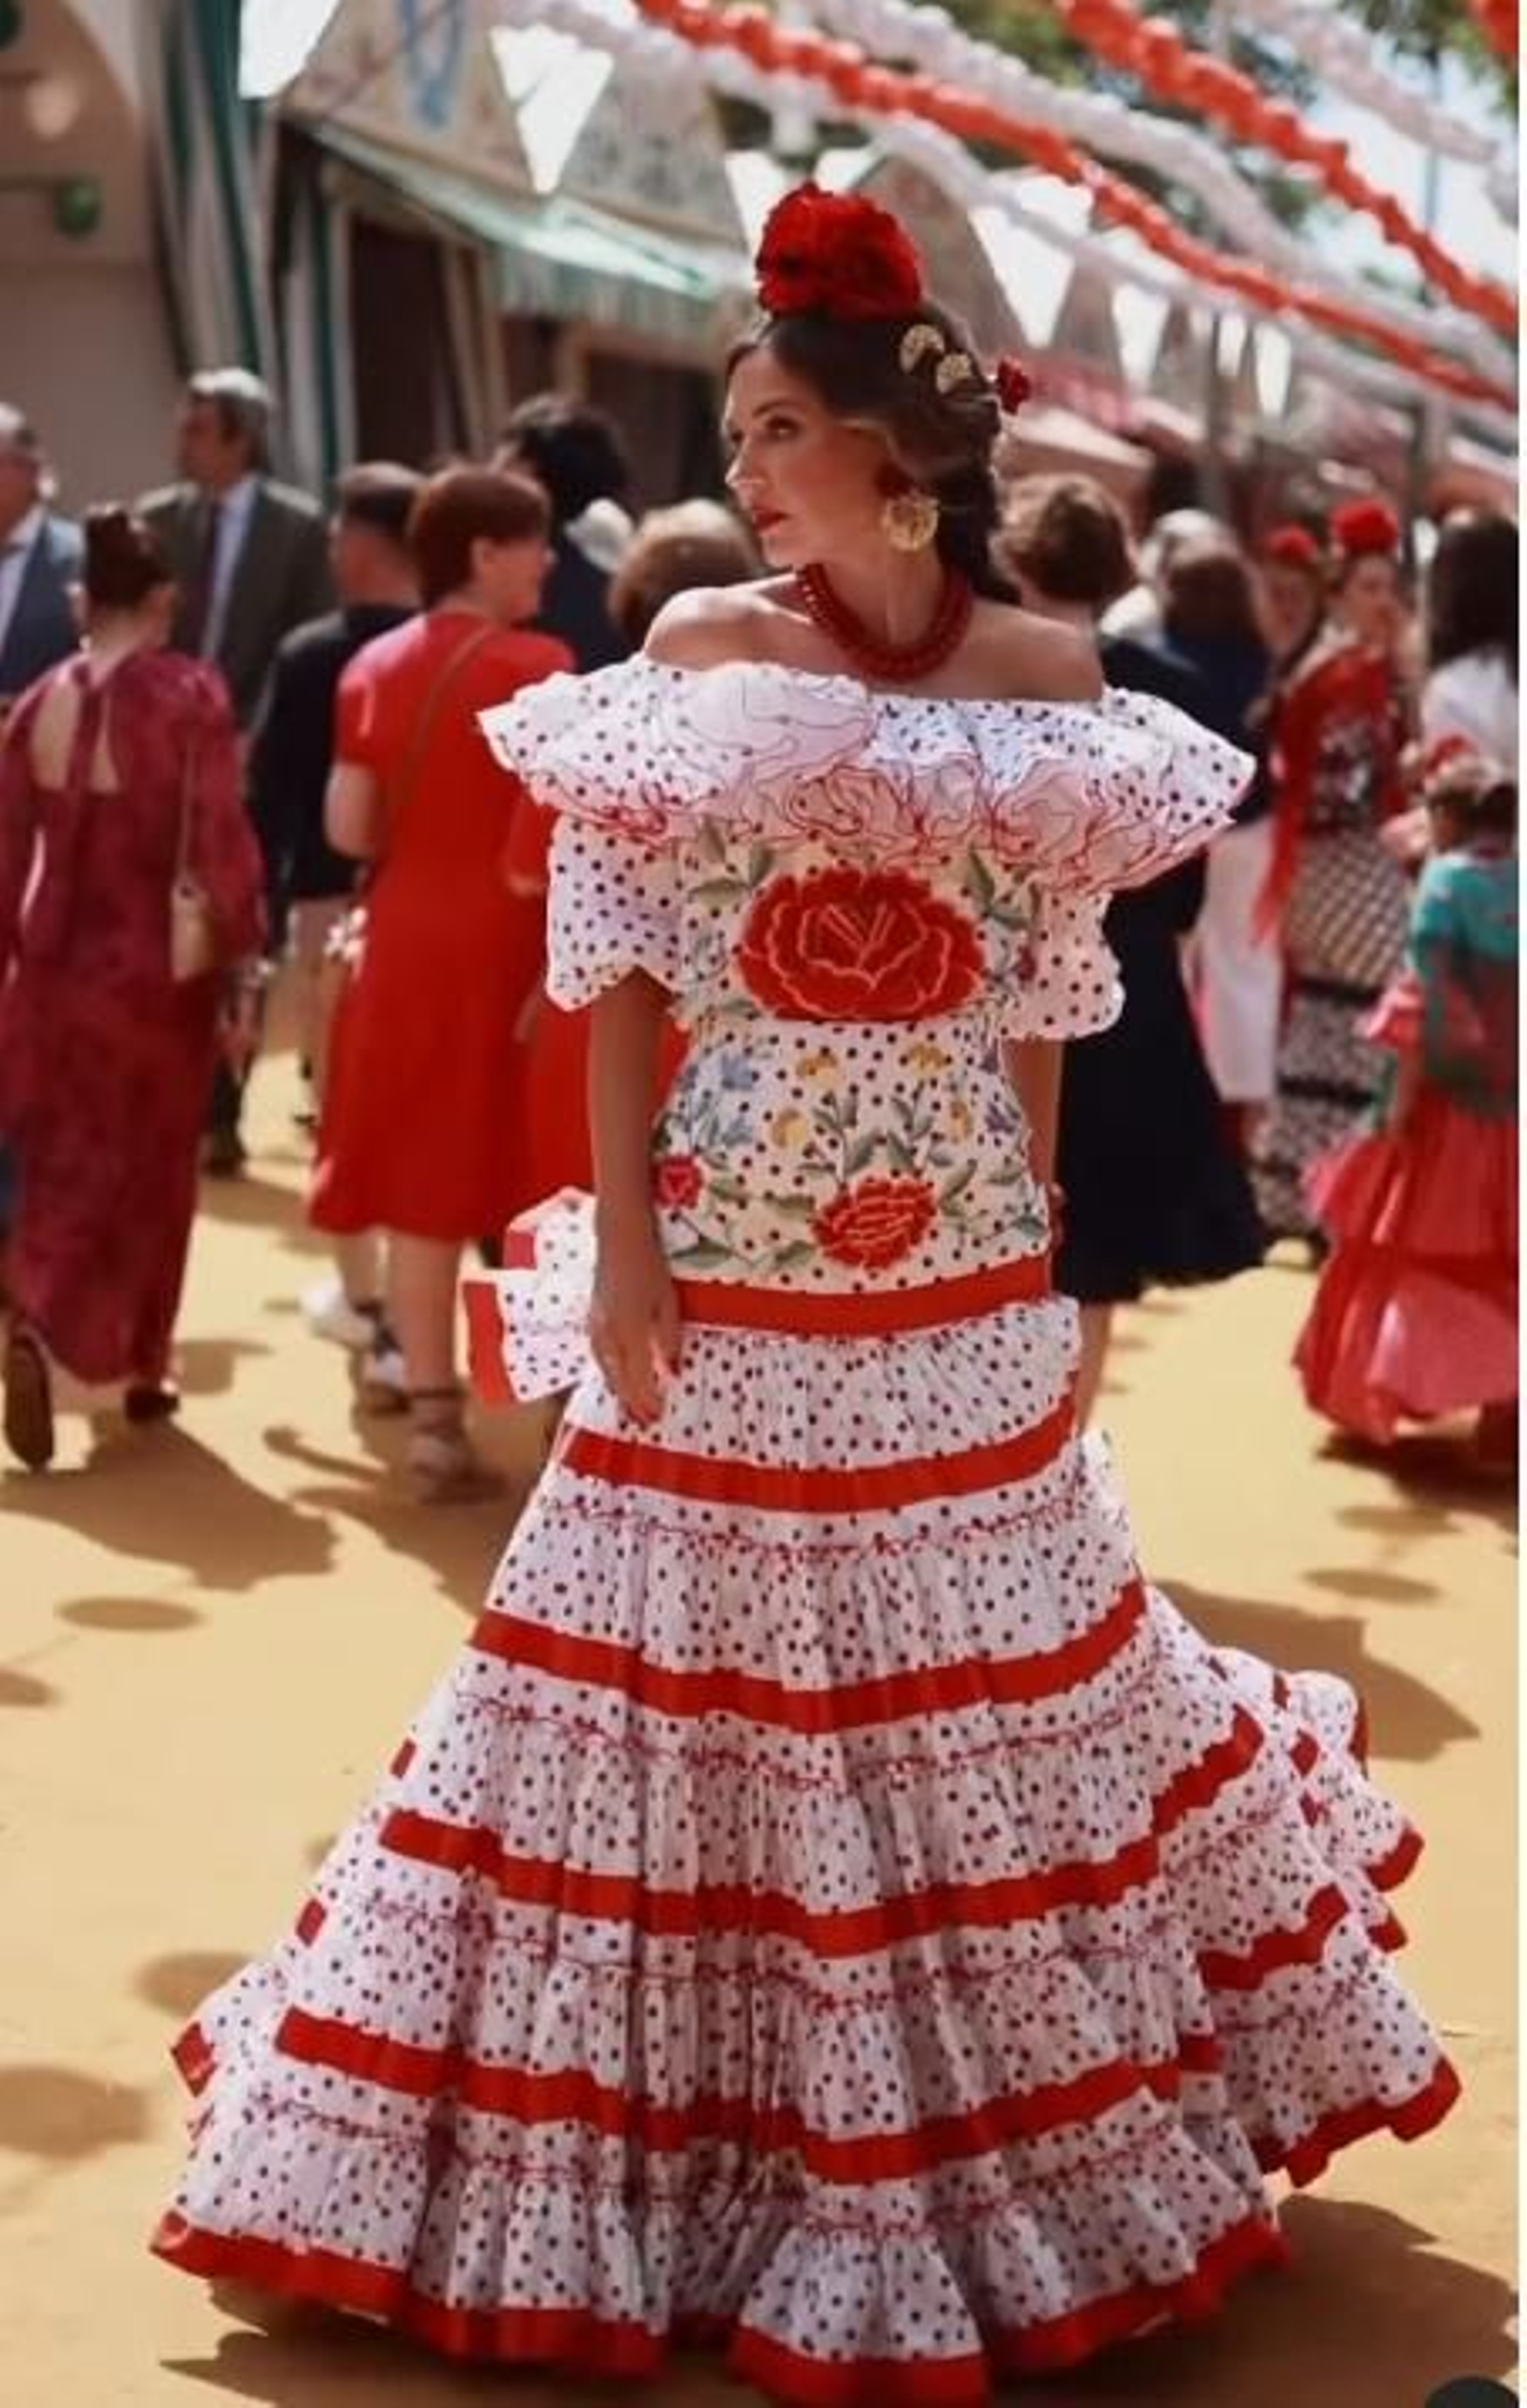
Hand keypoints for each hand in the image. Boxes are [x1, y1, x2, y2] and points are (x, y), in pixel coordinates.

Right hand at [589, 1220, 681, 1426]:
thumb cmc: (650, 1266)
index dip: (646, 1400)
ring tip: (629, 1407)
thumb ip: (669, 1339)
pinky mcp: (593, 1318)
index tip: (656, 1418)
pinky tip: (614, 1376)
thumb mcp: (668, 1303)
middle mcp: (609, 1334)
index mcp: (630, 1331)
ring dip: (618, 1390)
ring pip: (606, 1369)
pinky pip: (599, 1355)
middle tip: (644, 1422)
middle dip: (632, 1402)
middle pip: (619, 1379)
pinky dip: (608, 1372)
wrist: (619, 1238)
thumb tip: (673, 1372)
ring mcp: (597, 1326)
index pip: (638, 1377)